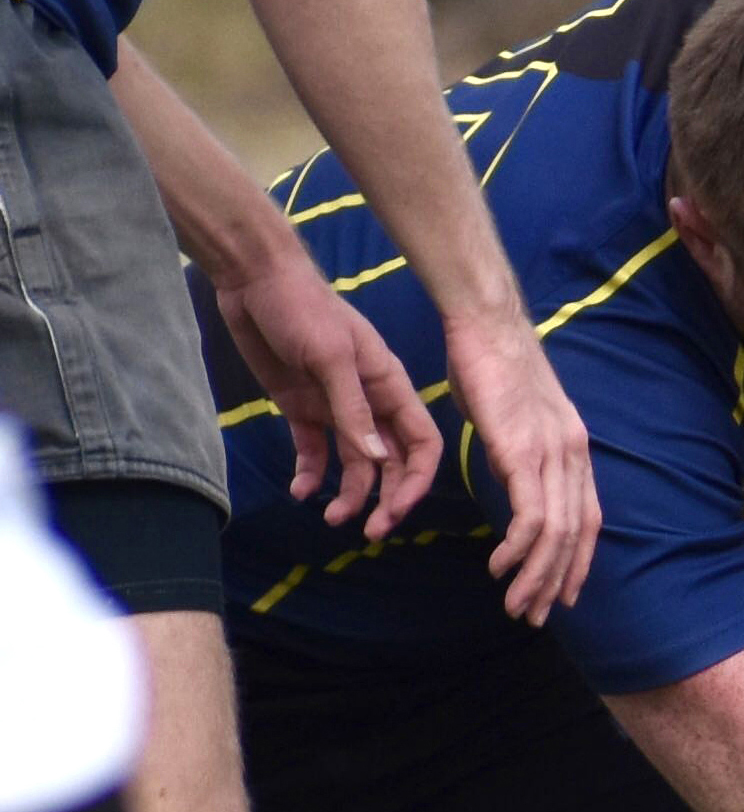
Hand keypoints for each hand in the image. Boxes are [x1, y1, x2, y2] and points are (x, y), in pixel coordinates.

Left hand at [214, 256, 441, 537]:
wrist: (253, 280)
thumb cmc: (302, 309)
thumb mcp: (331, 358)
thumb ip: (353, 409)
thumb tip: (377, 459)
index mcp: (390, 387)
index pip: (422, 443)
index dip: (417, 479)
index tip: (398, 509)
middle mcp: (370, 402)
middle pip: (391, 462)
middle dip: (385, 498)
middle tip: (370, 531)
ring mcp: (335, 407)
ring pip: (356, 463)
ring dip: (350, 494)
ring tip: (331, 517)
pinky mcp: (301, 407)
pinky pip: (314, 451)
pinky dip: (311, 474)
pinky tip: (300, 491)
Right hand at [442, 313, 599, 623]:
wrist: (486, 326)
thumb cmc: (492, 368)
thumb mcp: (515, 422)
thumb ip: (521, 456)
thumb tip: (514, 481)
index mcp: (576, 451)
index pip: (589, 521)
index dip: (579, 563)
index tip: (565, 596)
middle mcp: (573, 456)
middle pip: (575, 536)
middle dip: (557, 583)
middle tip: (537, 616)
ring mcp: (552, 454)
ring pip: (556, 534)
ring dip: (536, 577)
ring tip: (517, 605)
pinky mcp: (523, 452)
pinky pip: (531, 514)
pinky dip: (519, 549)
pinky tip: (501, 566)